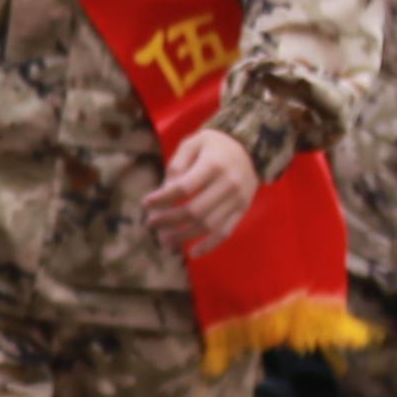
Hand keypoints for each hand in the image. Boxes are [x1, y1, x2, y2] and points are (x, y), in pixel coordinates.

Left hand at [145, 124, 262, 258]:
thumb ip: (177, 165)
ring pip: (209, 225)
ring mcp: (238, 199)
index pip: (184, 188)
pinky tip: (192, 253)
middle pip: (195, 210)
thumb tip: (165, 191)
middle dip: (169, 220)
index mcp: (214, 164)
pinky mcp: (242, 210)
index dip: (162, 198)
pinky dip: (209, 245)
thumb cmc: (214, 145)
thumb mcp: (193, 143)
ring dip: (184, 237)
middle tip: (150, 224)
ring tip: (163, 241)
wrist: (251, 147)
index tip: (145, 203)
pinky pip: (226, 232)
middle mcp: (229, 183)